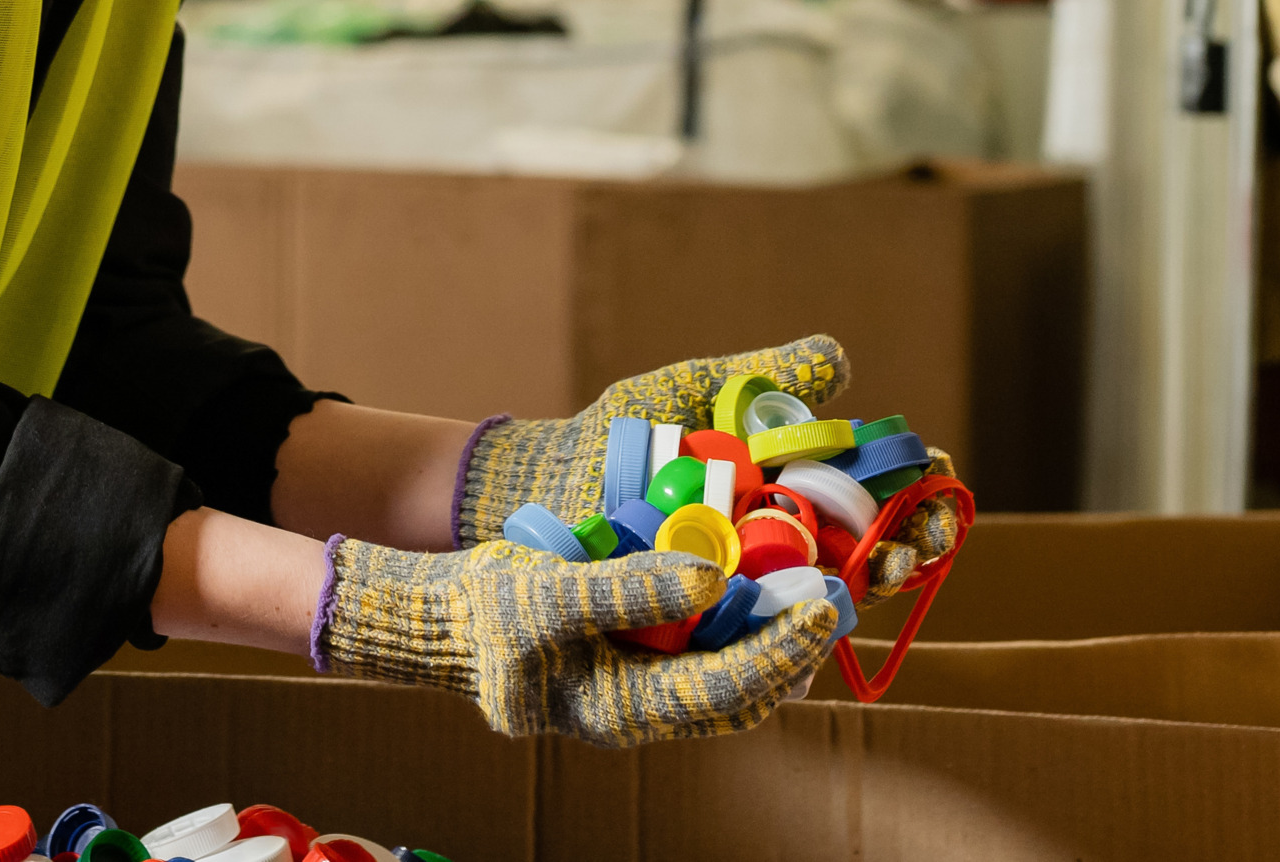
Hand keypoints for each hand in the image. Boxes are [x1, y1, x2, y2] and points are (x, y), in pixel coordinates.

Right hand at [315, 537, 839, 745]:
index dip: (781, 651)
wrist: (445, 618)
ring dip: (773, 628)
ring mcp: (645, 683)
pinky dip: (736, 609)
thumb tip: (714, 578)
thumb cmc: (487, 613)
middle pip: (745, 690)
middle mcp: (647, 708)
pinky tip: (754, 566)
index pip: (727, 692)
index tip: (821, 607)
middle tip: (834, 591)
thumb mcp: (550, 593)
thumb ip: (629, 589)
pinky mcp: (642, 653)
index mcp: (625, 712)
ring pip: (732, 666)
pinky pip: (706, 640)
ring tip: (810, 577)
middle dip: (793, 646)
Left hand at [452, 334, 963, 597]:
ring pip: (836, 595)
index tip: (933, 472)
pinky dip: (802, 624)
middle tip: (919, 537)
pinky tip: (821, 609)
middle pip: (876, 549)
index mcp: (794, 485)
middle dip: (911, 544)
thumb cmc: (622, 435)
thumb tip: (839, 357)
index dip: (917, 485)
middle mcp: (787, 540)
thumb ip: (765, 377)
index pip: (878, 490)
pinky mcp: (716, 622)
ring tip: (885, 570)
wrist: (549, 483)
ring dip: (872, 585)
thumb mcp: (695, 393)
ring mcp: (755, 583)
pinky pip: (771, 632)